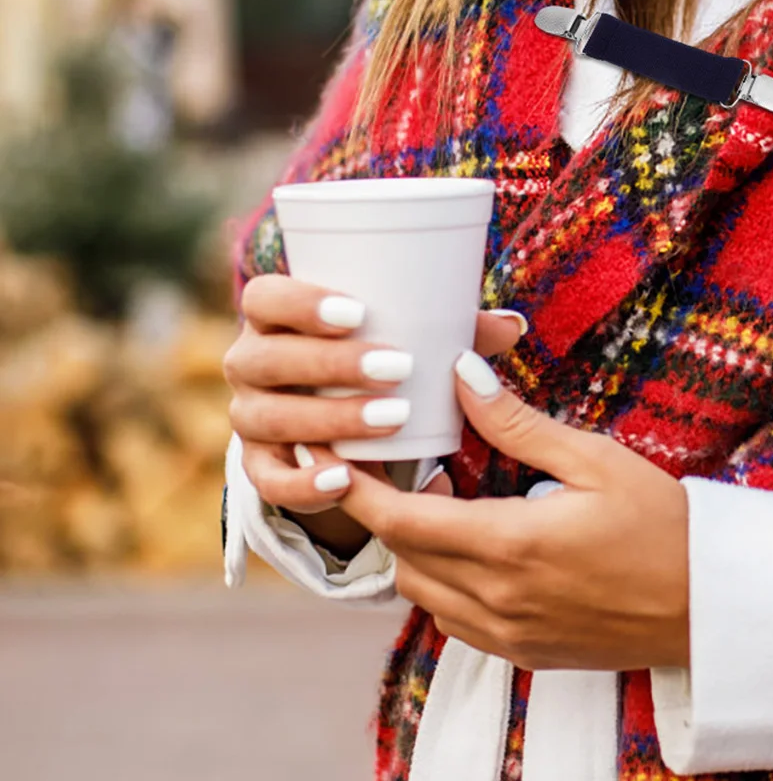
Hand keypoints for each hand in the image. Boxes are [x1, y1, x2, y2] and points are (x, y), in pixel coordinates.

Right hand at [224, 275, 527, 553]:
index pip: (265, 297)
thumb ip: (451, 328)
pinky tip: (343, 477)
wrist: (335, 417)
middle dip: (329, 363)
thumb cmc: (374, 355)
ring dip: (329, 419)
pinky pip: (267, 481)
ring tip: (391, 420)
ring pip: (269, 418)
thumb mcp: (405, 337)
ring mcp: (250, 417)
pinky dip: (302, 482)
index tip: (360, 313)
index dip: (301, 302)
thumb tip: (513, 325)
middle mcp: (252, 363)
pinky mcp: (259, 467)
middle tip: (396, 368)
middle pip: (266, 359)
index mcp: (276, 318)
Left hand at [334, 353, 690, 671]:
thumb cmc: (665, 525)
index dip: (355, 490)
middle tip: (421, 469)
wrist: (713, 607)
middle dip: (391, 514)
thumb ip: (517, 423)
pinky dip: (448, 585)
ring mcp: (509, 635)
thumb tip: (459, 376)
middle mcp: (498, 600)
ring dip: (420, 550)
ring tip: (458, 506)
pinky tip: (485, 551)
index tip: (334, 457)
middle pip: (402, 558)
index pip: (399, 522)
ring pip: (423, 594)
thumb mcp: (596, 459)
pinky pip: (456, 621)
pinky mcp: (525, 654)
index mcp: (510, 545)